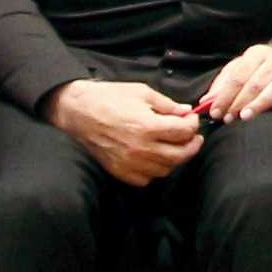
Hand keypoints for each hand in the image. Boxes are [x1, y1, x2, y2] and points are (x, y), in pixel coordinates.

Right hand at [51, 75, 203, 184]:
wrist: (78, 111)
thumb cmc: (109, 98)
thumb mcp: (142, 92)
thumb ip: (167, 105)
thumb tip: (186, 112)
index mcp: (148, 126)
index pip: (184, 132)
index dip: (193, 124)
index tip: (191, 119)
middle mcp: (141, 148)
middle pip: (180, 155)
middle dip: (192, 145)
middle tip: (193, 138)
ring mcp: (130, 163)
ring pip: (165, 169)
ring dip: (175, 158)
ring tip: (174, 146)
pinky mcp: (119, 171)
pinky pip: (146, 179)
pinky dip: (154, 170)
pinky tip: (154, 157)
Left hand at [198, 42, 271, 122]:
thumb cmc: (261, 68)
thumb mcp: (241, 68)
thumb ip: (223, 84)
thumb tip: (205, 102)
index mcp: (256, 54)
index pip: (237, 76)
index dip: (225, 95)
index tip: (215, 112)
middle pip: (255, 82)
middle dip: (239, 101)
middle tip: (228, 118)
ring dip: (260, 103)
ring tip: (246, 116)